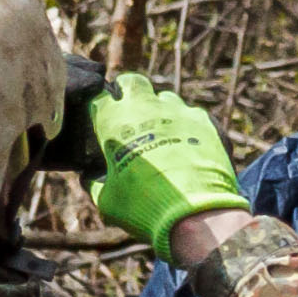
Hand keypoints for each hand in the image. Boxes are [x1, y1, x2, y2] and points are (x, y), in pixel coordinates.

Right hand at [88, 76, 245, 245]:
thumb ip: (95, 182)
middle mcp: (147, 107)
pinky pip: (194, 116)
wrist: (196, 213)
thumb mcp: (106, 199)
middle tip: (130, 114)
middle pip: (133, 82)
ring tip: (163, 135)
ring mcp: (180, 112)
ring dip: (162, 110)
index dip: (100, 106)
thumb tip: (90, 177)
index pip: (99, 96)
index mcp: (114, 120)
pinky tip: (190, 147)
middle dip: (129, 93)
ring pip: (167, 98)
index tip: (101, 119)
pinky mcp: (207, 123)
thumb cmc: (142, 206)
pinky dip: (189, 127)